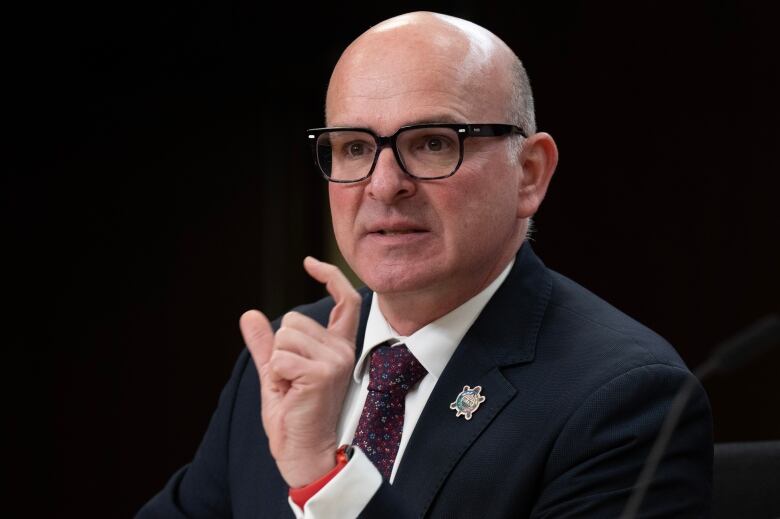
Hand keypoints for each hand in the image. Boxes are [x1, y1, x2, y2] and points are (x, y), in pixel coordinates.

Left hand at [239, 257, 360, 486]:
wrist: (303, 450)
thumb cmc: (294, 415)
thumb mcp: (276, 372)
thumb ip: (266, 344)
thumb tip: (249, 314)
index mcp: (338, 346)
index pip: (345, 302)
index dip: (330, 277)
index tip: (310, 262)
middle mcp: (342, 349)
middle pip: (292, 320)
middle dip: (280, 349)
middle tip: (292, 381)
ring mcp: (335, 359)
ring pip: (284, 336)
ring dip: (277, 364)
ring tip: (292, 388)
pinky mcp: (323, 372)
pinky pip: (280, 358)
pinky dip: (276, 377)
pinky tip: (292, 394)